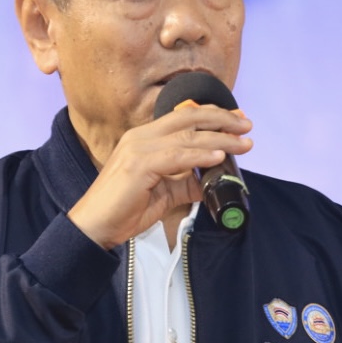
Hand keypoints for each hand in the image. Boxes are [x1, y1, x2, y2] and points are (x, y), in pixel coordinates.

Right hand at [68, 105, 251, 249]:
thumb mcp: (164, 193)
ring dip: (219, 140)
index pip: (183, 117)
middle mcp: (141, 137)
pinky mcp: (138, 166)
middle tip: (246, 126)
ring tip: (242, 144)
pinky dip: (200, 156)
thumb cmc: (124, 209)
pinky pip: (177, 157)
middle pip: (188, 118)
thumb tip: (212, 180)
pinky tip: (218, 158)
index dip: (212, 116)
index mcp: (144, 138)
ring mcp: (138, 149)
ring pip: (187, 137)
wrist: (95, 226)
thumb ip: (186, 183)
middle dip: (221, 120)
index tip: (237, 121)